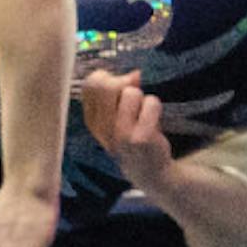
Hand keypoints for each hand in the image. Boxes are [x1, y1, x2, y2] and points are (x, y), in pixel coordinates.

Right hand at [80, 70, 174, 187]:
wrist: (149, 171)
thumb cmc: (134, 135)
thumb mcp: (119, 114)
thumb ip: (119, 92)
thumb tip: (135, 74)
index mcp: (92, 120)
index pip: (91, 83)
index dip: (109, 78)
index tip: (120, 89)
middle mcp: (102, 128)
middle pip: (106, 85)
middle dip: (125, 85)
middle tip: (135, 99)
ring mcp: (120, 134)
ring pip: (132, 92)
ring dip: (143, 99)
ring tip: (144, 117)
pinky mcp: (140, 138)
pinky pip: (151, 103)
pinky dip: (156, 108)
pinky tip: (154, 125)